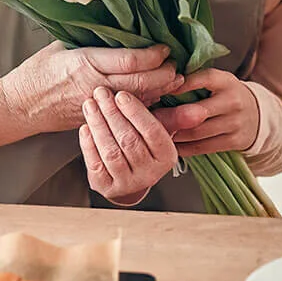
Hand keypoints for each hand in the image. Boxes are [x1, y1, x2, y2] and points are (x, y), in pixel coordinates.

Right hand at [0, 43, 181, 136]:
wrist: (20, 106)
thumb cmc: (37, 72)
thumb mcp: (60, 46)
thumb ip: (88, 39)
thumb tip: (116, 26)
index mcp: (84, 62)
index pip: (129, 60)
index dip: (153, 54)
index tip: (165, 47)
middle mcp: (93, 85)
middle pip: (140, 81)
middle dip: (164, 73)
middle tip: (177, 64)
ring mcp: (96, 104)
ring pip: (138, 98)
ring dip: (160, 90)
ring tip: (175, 79)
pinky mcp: (96, 118)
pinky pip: (126, 111)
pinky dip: (145, 103)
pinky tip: (156, 95)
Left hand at [79, 87, 176, 206]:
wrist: (129, 177)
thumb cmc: (144, 145)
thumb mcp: (159, 130)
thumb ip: (172, 116)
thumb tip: (196, 105)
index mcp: (167, 157)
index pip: (152, 132)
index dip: (135, 112)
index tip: (121, 94)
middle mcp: (150, 174)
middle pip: (129, 141)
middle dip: (112, 114)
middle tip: (100, 93)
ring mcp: (128, 183)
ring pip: (111, 152)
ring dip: (98, 125)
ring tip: (90, 105)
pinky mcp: (107, 187)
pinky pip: (96, 164)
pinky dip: (89, 143)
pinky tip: (85, 126)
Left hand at [151, 68, 259, 156]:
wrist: (257, 115)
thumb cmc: (226, 95)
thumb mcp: (218, 81)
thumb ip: (196, 79)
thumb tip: (161, 82)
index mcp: (226, 81)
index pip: (204, 79)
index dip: (181, 85)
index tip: (161, 90)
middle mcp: (233, 101)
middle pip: (197, 112)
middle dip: (171, 116)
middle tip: (152, 117)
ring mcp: (235, 123)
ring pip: (197, 132)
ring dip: (174, 134)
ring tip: (157, 132)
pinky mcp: (234, 142)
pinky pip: (202, 147)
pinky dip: (183, 148)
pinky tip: (171, 144)